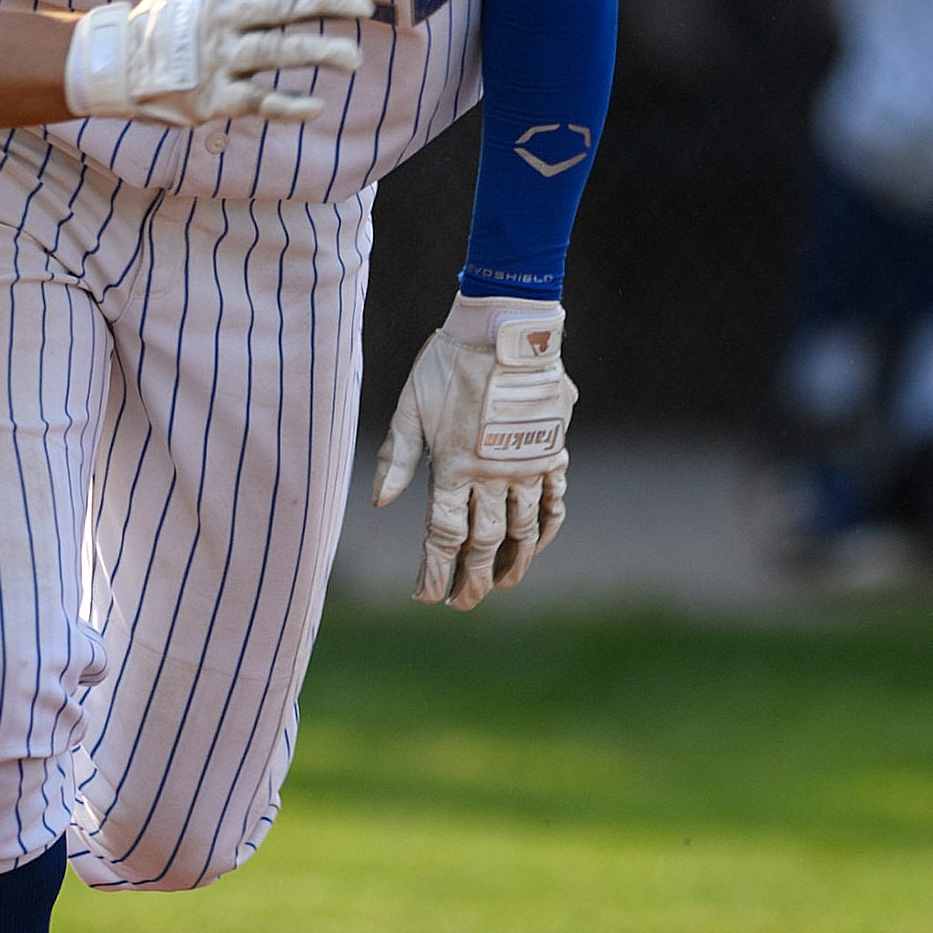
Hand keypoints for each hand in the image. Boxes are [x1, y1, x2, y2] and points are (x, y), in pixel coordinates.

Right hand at [63, 0, 372, 127]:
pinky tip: (317, 106)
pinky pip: (258, 100)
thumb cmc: (180, 15)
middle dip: (328, 4)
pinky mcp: (215, 97)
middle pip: (283, 6)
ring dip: (319, 53)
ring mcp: (219, 57)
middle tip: (366, 6)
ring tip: (354, 58)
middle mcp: (224, 16)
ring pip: (276, 52)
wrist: (123, 63)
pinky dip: (288, 105)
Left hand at [372, 295, 575, 608]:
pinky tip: (536, 545)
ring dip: (511, 563)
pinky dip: (546, 529)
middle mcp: (493, 474)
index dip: (434, 570)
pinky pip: (553, 502)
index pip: (444, 535)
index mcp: (453, 465)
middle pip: (483, 543)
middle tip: (461, 604)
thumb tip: (379, 503)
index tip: (426, 596)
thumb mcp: (409, 406)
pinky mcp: (551, 452)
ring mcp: (527, 466)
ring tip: (500, 585)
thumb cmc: (447, 363)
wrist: (504, 328)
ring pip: (522, 531)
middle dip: (471, 579)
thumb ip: (396, 457)